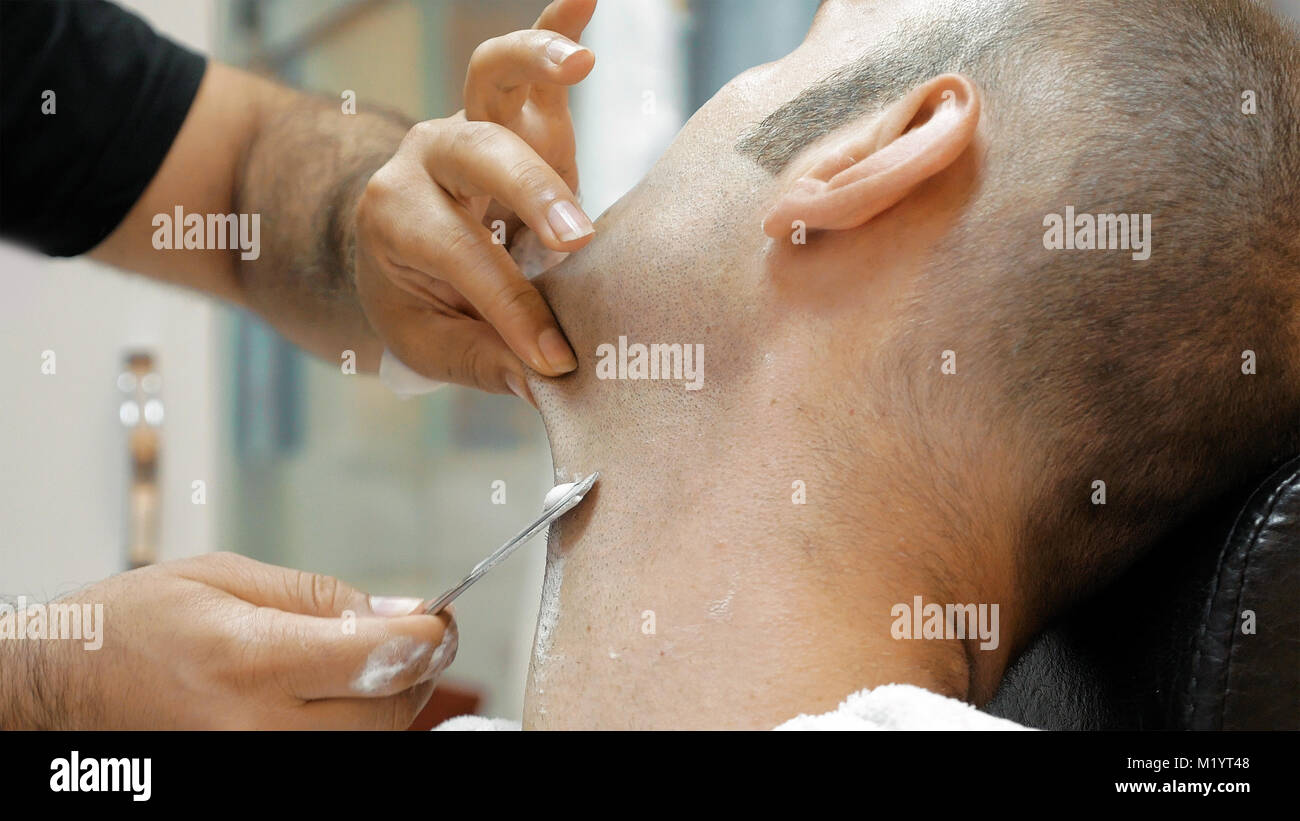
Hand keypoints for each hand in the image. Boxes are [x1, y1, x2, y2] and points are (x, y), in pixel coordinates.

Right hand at [4, 552, 454, 728]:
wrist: (64, 691)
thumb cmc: (135, 626)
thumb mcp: (227, 578)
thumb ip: (322, 597)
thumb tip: (403, 611)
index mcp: (252, 660)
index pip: (382, 657)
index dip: (429, 634)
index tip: (439, 617)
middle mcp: (259, 727)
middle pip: (389, 709)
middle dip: (418, 668)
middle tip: (413, 634)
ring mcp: (257, 764)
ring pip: (371, 742)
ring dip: (390, 701)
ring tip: (367, 662)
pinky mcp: (255, 777)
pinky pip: (339, 757)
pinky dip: (356, 727)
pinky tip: (339, 697)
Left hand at [353, 0, 597, 403]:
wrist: (394, 249)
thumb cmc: (418, 298)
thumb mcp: (431, 344)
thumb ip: (484, 359)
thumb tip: (546, 379)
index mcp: (395, 220)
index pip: (465, 261)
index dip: (514, 312)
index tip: (554, 358)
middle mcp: (428, 159)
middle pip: (478, 158)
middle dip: (531, 197)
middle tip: (575, 240)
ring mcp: (466, 124)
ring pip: (492, 80)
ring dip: (536, 65)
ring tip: (579, 65)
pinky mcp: (506, 112)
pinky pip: (526, 63)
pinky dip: (556, 23)